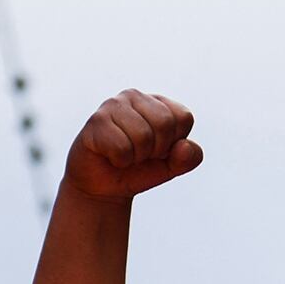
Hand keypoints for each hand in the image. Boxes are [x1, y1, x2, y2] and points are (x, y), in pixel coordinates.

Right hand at [63, 89, 201, 202]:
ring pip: (143, 136)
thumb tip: (184, 145)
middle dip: (155, 150)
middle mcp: (135, 96)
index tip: (158, 150)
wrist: (103, 187)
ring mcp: (113, 105)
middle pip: (164, 124)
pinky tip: (110, 156)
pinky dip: (120, 161)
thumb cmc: (139, 170)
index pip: (183, 118)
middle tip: (140, 154)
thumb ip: (188, 158)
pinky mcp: (96, 121)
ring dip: (136, 157)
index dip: (174, 143)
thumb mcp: (171, 167)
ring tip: (125, 154)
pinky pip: (121, 148)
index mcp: (158, 102)